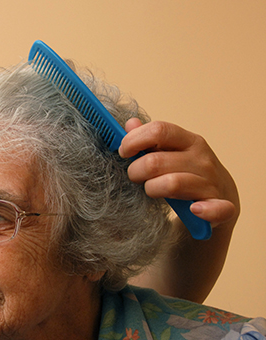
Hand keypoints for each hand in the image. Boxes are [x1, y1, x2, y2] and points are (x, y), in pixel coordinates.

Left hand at [119, 118, 238, 227]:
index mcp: (189, 141)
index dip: (134, 140)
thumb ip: (149, 138)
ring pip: (171, 184)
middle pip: (155, 162)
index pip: (159, 131)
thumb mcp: (170, 151)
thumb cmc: (187, 172)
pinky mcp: (222, 207)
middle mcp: (201, 160)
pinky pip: (215, 209)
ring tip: (151, 190)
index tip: (124, 152)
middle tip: (135, 176)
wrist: (221, 196)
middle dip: (135, 171)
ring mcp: (211, 183)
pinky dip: (204, 210)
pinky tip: (194, 209)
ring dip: (152, 190)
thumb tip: (130, 123)